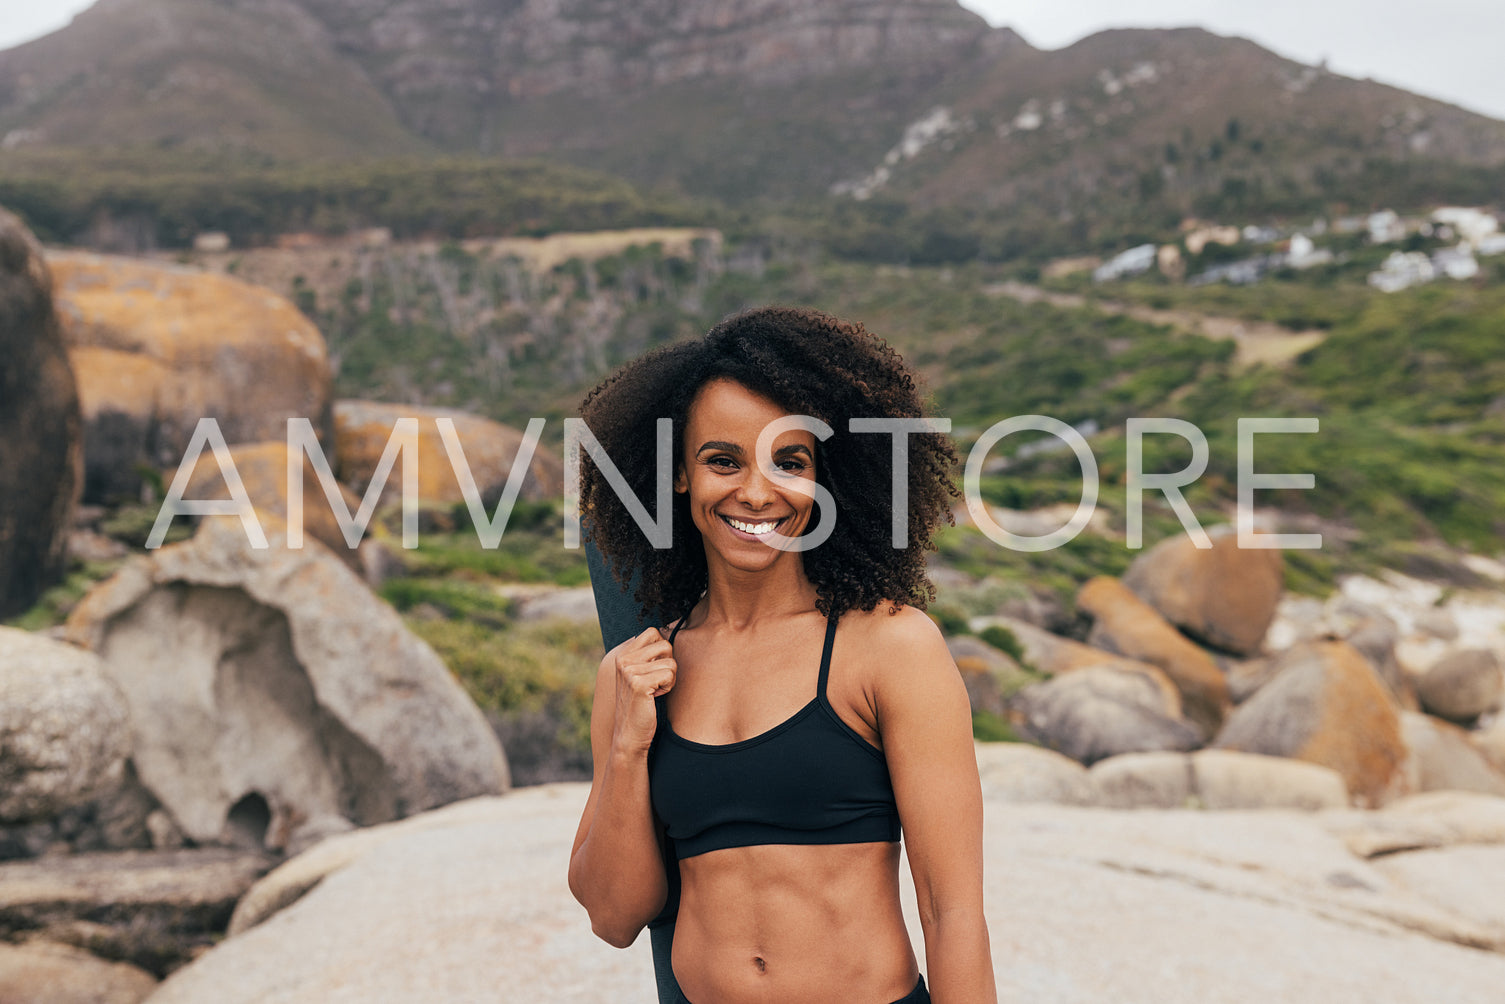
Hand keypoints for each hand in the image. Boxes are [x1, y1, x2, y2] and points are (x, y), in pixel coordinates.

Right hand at [611, 626, 676, 755]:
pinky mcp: (638, 683)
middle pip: (665, 644)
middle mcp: (623, 659)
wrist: (629, 735)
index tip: (655, 669)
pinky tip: (655, 697)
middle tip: (656, 681)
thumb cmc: (641, 705)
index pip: (653, 632)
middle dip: (669, 664)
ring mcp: (629, 670)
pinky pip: (670, 674)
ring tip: (655, 691)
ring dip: (669, 678)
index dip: (662, 650)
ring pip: (671, 661)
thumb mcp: (640, 674)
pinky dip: (668, 687)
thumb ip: (649, 655)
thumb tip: (672, 627)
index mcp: (623, 654)